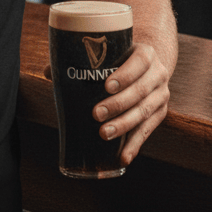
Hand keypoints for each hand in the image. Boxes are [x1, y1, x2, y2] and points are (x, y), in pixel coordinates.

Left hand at [91, 42, 170, 165]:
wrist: (146, 65)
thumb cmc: (119, 57)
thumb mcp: (108, 53)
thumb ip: (81, 60)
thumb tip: (49, 72)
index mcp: (146, 54)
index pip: (138, 62)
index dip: (124, 75)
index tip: (106, 86)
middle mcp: (158, 73)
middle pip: (140, 91)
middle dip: (118, 104)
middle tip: (96, 113)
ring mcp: (161, 95)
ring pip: (144, 112)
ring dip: (123, 125)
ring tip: (103, 134)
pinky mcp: (160, 113)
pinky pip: (148, 131)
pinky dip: (135, 145)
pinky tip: (123, 157)